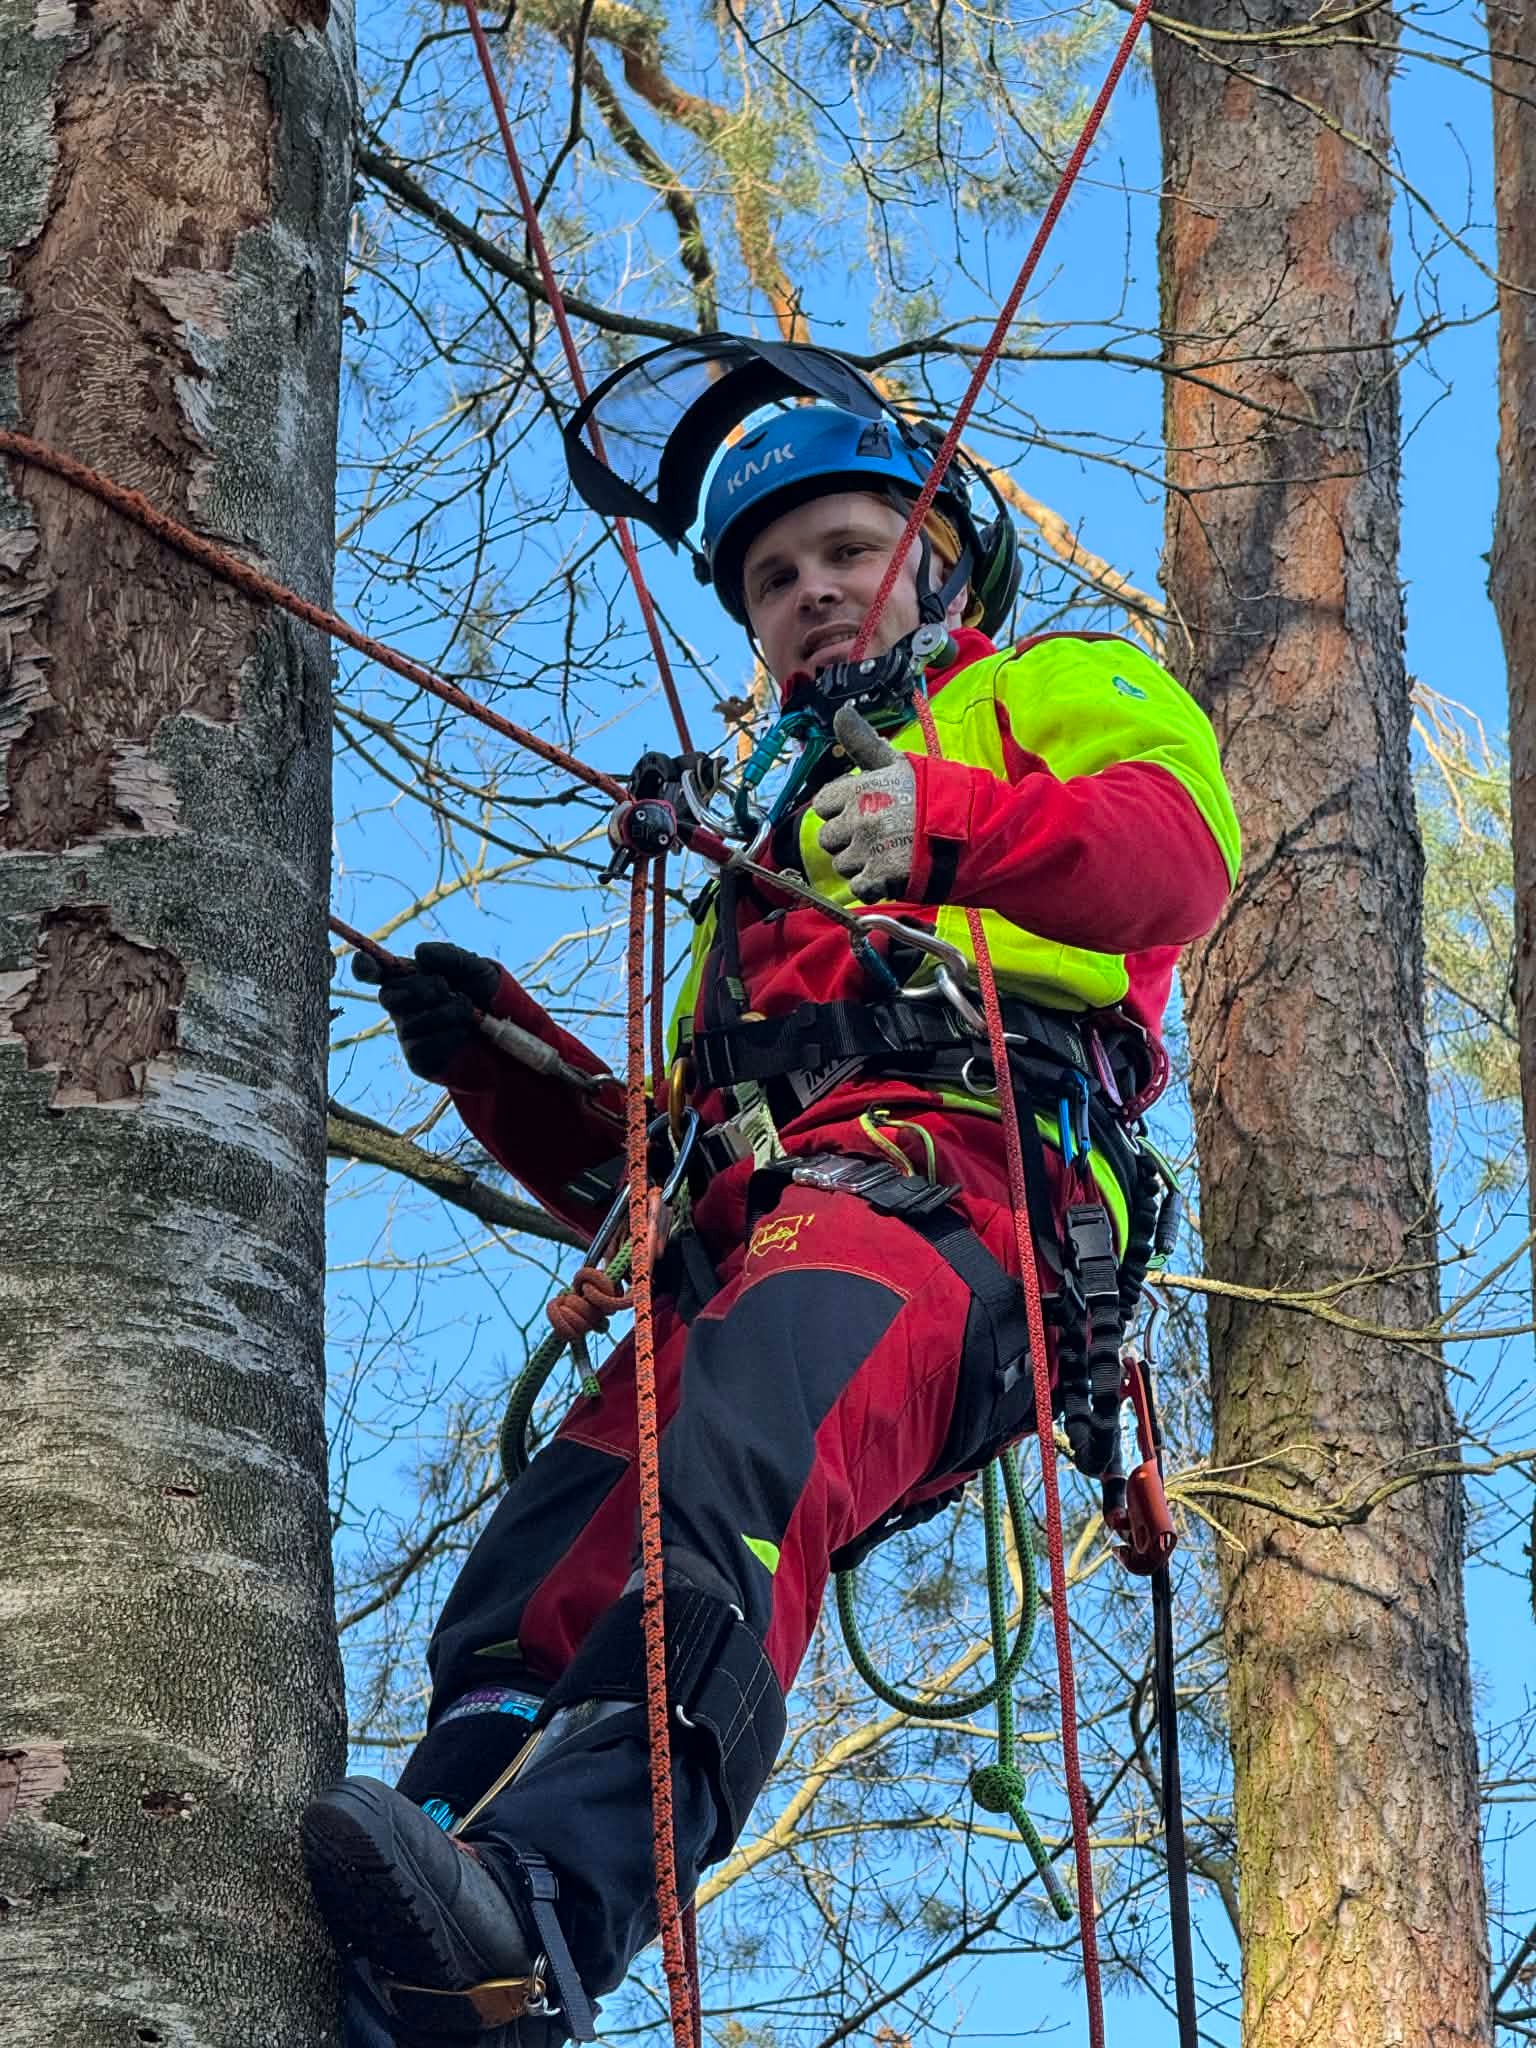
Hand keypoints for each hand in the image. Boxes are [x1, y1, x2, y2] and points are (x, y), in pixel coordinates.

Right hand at [353, 941, 500, 1079]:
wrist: (508, 1031)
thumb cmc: (486, 994)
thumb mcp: (476, 968)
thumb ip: (450, 956)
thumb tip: (419, 952)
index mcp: (409, 980)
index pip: (374, 972)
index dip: (364, 967)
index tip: (365, 962)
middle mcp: (403, 1007)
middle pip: (387, 996)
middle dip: (418, 988)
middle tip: (444, 987)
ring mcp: (409, 1034)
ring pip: (410, 1023)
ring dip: (444, 1012)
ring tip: (467, 1010)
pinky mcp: (420, 1060)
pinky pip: (422, 1047)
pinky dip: (448, 1035)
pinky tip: (464, 1032)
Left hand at [813, 704, 919, 903]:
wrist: (973, 829)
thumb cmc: (934, 795)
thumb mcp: (898, 764)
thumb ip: (863, 743)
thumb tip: (841, 713)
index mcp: (860, 788)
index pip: (822, 805)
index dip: (840, 812)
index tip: (863, 814)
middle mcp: (861, 817)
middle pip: (828, 839)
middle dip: (849, 842)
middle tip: (880, 838)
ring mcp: (871, 848)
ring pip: (843, 866)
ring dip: (862, 866)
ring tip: (891, 855)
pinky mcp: (884, 876)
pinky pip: (860, 888)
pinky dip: (873, 887)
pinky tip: (893, 875)